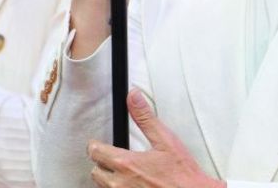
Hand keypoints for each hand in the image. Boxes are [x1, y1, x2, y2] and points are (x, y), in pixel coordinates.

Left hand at [87, 89, 222, 187]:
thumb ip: (145, 117)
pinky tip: (130, 184)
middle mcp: (119, 183)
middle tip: (114, 158)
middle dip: (103, 163)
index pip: (95, 151)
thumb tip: (134, 97)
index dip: (95, 145)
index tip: (98, 143)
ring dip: (109, 178)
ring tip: (122, 172)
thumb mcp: (165, 140)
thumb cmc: (182, 174)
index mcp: (126, 164)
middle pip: (96, 171)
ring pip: (102, 185)